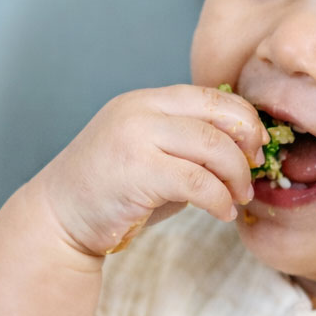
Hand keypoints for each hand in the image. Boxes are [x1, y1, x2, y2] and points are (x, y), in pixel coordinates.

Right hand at [33, 85, 265, 255]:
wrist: (59, 219)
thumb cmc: (111, 192)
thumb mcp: (151, 154)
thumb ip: (188, 145)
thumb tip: (246, 150)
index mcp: (145, 101)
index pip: (210, 96)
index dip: (243, 120)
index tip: (256, 147)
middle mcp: (140, 110)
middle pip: (217, 116)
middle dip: (247, 145)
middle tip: (254, 172)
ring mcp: (136, 138)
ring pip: (213, 147)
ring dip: (236, 177)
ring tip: (239, 198)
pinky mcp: (137, 172)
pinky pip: (199, 183)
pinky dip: (219, 201)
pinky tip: (222, 213)